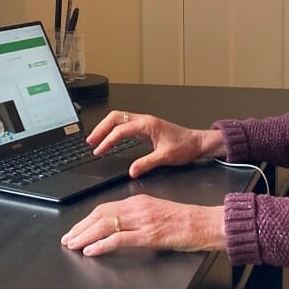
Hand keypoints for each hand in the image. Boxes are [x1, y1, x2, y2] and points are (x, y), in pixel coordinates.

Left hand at [60, 195, 225, 256]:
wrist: (206, 223)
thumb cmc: (187, 221)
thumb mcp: (158, 213)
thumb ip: (139, 218)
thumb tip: (120, 229)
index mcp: (139, 201)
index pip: (105, 208)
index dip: (87, 219)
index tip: (76, 229)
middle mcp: (138, 208)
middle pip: (100, 215)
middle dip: (80, 227)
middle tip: (67, 238)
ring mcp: (143, 221)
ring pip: (105, 225)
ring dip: (85, 236)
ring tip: (73, 245)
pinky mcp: (149, 235)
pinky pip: (119, 239)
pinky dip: (102, 245)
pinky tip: (91, 251)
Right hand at [88, 111, 225, 177]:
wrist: (197, 143)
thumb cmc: (185, 147)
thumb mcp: (166, 157)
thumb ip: (147, 163)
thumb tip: (132, 171)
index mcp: (148, 125)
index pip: (121, 130)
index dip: (108, 140)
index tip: (98, 150)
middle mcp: (144, 120)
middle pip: (116, 118)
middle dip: (101, 128)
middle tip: (91, 141)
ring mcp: (144, 123)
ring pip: (119, 119)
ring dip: (105, 128)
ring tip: (95, 140)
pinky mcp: (146, 128)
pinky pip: (125, 125)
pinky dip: (114, 130)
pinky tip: (110, 139)